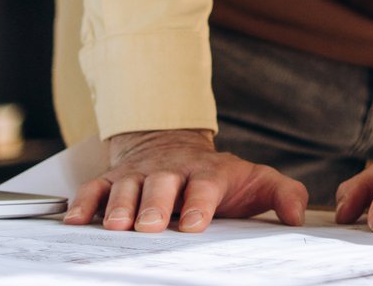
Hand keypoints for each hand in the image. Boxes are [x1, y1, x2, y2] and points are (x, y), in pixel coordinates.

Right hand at [63, 128, 305, 232]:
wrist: (175, 145)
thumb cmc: (218, 176)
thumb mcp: (255, 180)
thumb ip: (283, 194)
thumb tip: (298, 215)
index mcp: (208, 173)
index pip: (206, 186)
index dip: (200, 203)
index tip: (194, 224)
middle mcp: (171, 171)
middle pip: (161, 186)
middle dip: (156, 205)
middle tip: (151, 226)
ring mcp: (139, 174)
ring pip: (126, 187)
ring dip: (119, 206)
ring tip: (114, 226)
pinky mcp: (112, 179)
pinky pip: (94, 189)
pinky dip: (82, 203)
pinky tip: (74, 221)